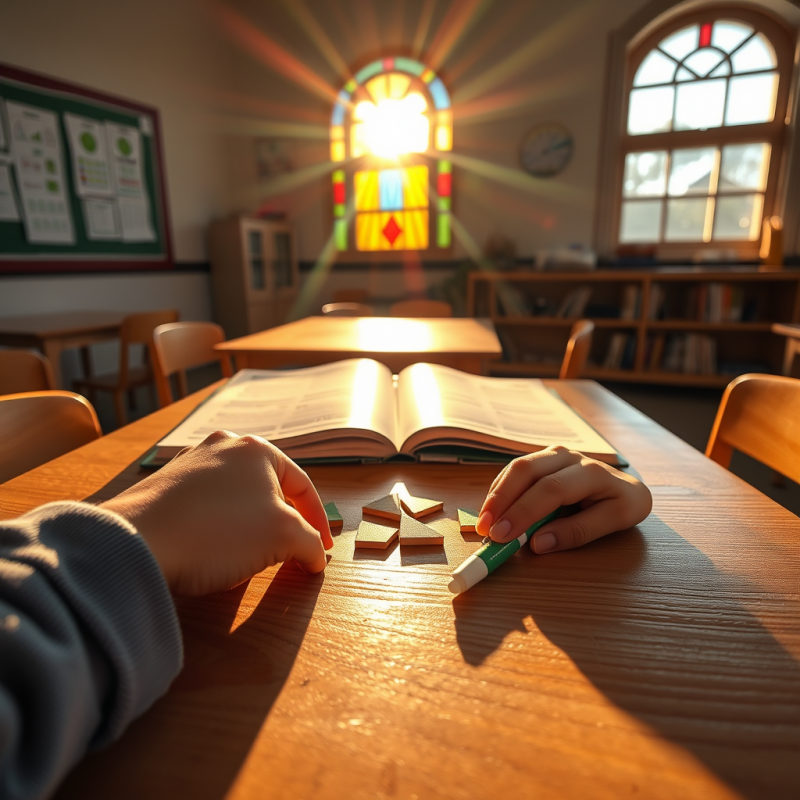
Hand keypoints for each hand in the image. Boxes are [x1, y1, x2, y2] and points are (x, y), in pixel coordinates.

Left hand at [101, 431, 332, 595]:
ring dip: (248, 528)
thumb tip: (315, 555)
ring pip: (235, 499)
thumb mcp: (283, 537)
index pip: (302, 485)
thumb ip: (310, 544)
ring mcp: (189, 464)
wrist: (136, 542)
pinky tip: (210, 554)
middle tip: (286, 552)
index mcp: (257, 449)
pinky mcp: (163, 486)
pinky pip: (204, 508)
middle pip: (267, 490)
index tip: (320, 550)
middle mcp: (223, 446)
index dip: (317, 521)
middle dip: (280, 524)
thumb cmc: (218, 531)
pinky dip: (216, 530)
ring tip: (246, 557)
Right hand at [476, 446, 651, 553]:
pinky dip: (500, 491)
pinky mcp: (541, 459)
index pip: (551, 490)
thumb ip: (578, 532)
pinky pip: (514, 471)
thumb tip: (537, 544)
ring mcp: (553, 454)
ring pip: (516, 468)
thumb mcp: (615, 521)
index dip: (524, 512)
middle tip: (485, 529)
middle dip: (501, 500)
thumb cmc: (621, 504)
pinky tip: (491, 511)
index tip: (502, 536)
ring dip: (496, 496)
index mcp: (591, 472)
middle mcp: (568, 456)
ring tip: (483, 524)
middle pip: (526, 471)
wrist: (626, 485)